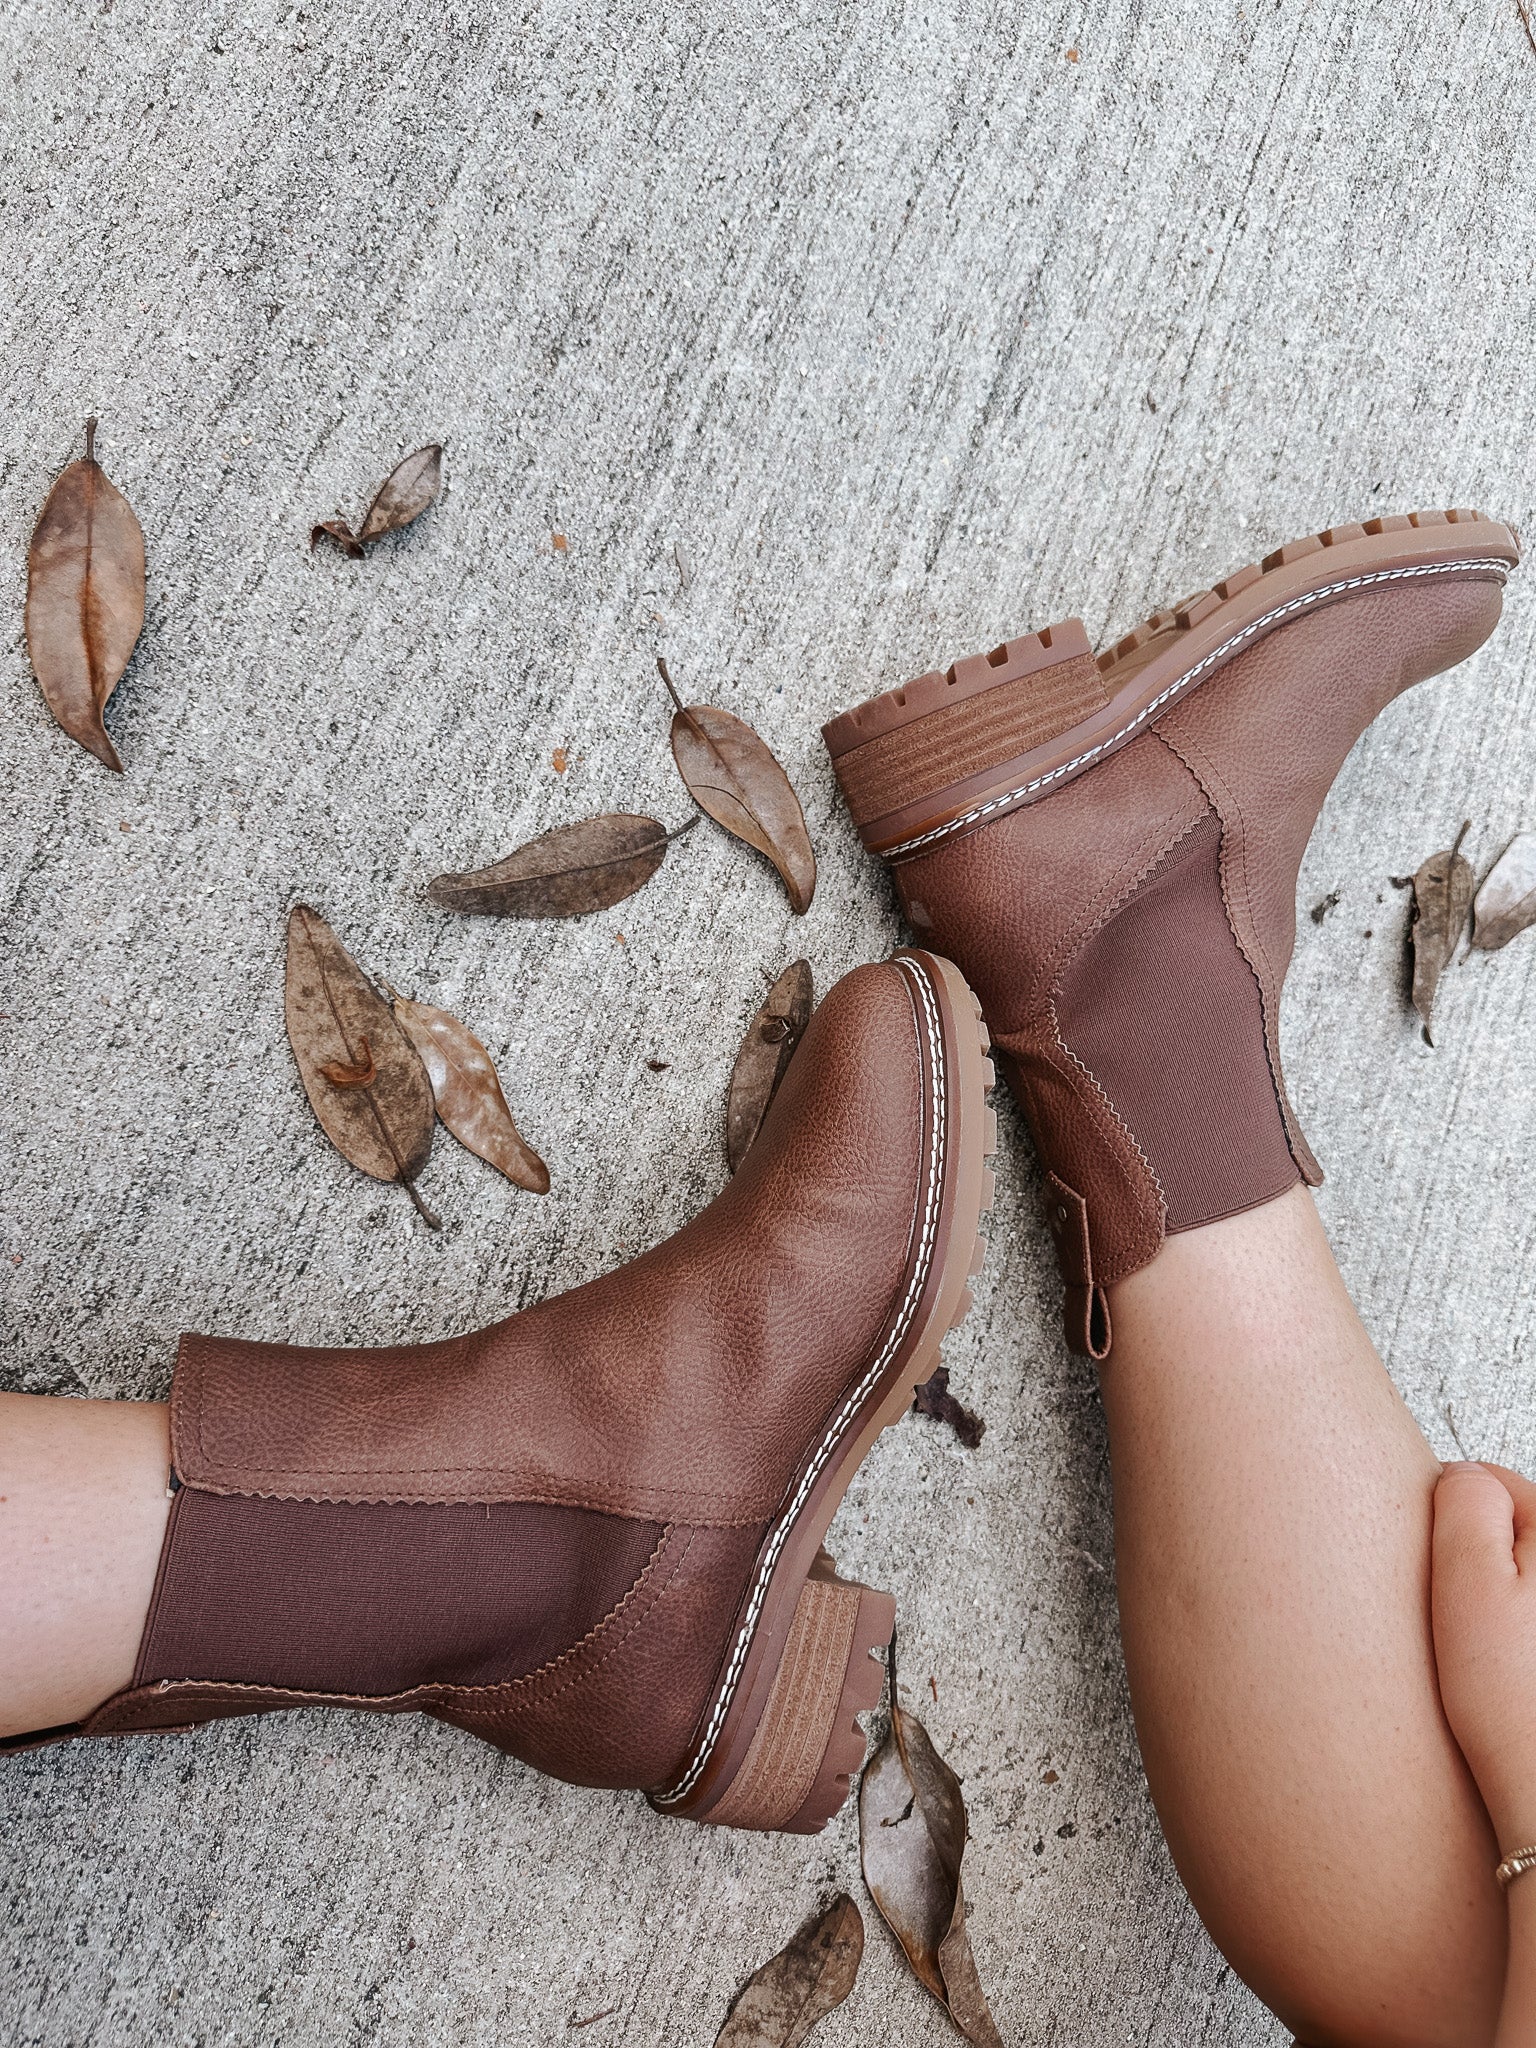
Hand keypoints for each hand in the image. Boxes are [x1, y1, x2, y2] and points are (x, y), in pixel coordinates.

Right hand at [1432, 1462, 1535, 1852]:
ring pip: (1533, 1590)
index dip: (1454, 1530)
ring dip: (1517, 1612)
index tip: (1449, 1585)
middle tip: (1476, 1632)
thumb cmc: (1514, 1708)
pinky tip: (1527, 1687)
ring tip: (1506, 1667)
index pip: (1494, 1485)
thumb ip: (1464, 1498)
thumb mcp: (1469, 1584)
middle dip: (1493, 1569)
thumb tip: (1466, 1475)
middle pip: (1525, 1538)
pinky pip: (1532, 1634)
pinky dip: (1530, 1650)